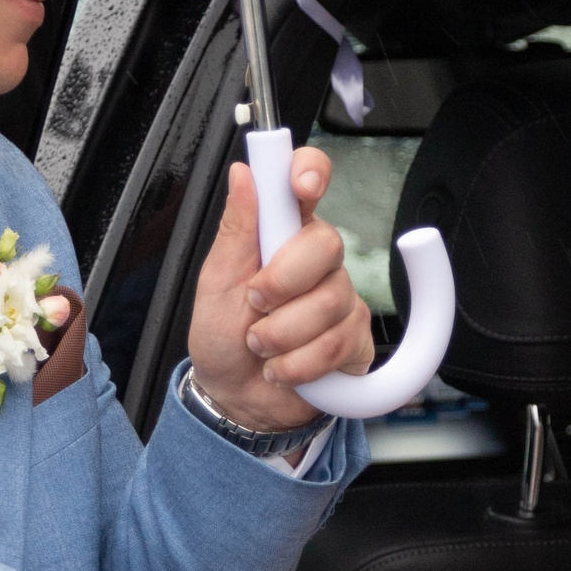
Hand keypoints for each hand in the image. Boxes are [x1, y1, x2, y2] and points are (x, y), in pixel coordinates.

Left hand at [188, 150, 374, 433]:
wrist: (236, 398)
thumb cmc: (223, 336)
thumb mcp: (215, 282)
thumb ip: (236, 229)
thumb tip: (242, 174)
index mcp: (281, 233)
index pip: (306, 182)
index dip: (311, 172)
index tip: (302, 186)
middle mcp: (316, 260)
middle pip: (327, 244)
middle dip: (283, 283)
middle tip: (255, 304)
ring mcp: (340, 298)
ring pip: (329, 302)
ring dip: (282, 335)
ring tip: (261, 346)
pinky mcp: (354, 338)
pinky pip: (338, 343)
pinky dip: (299, 363)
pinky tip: (283, 367)